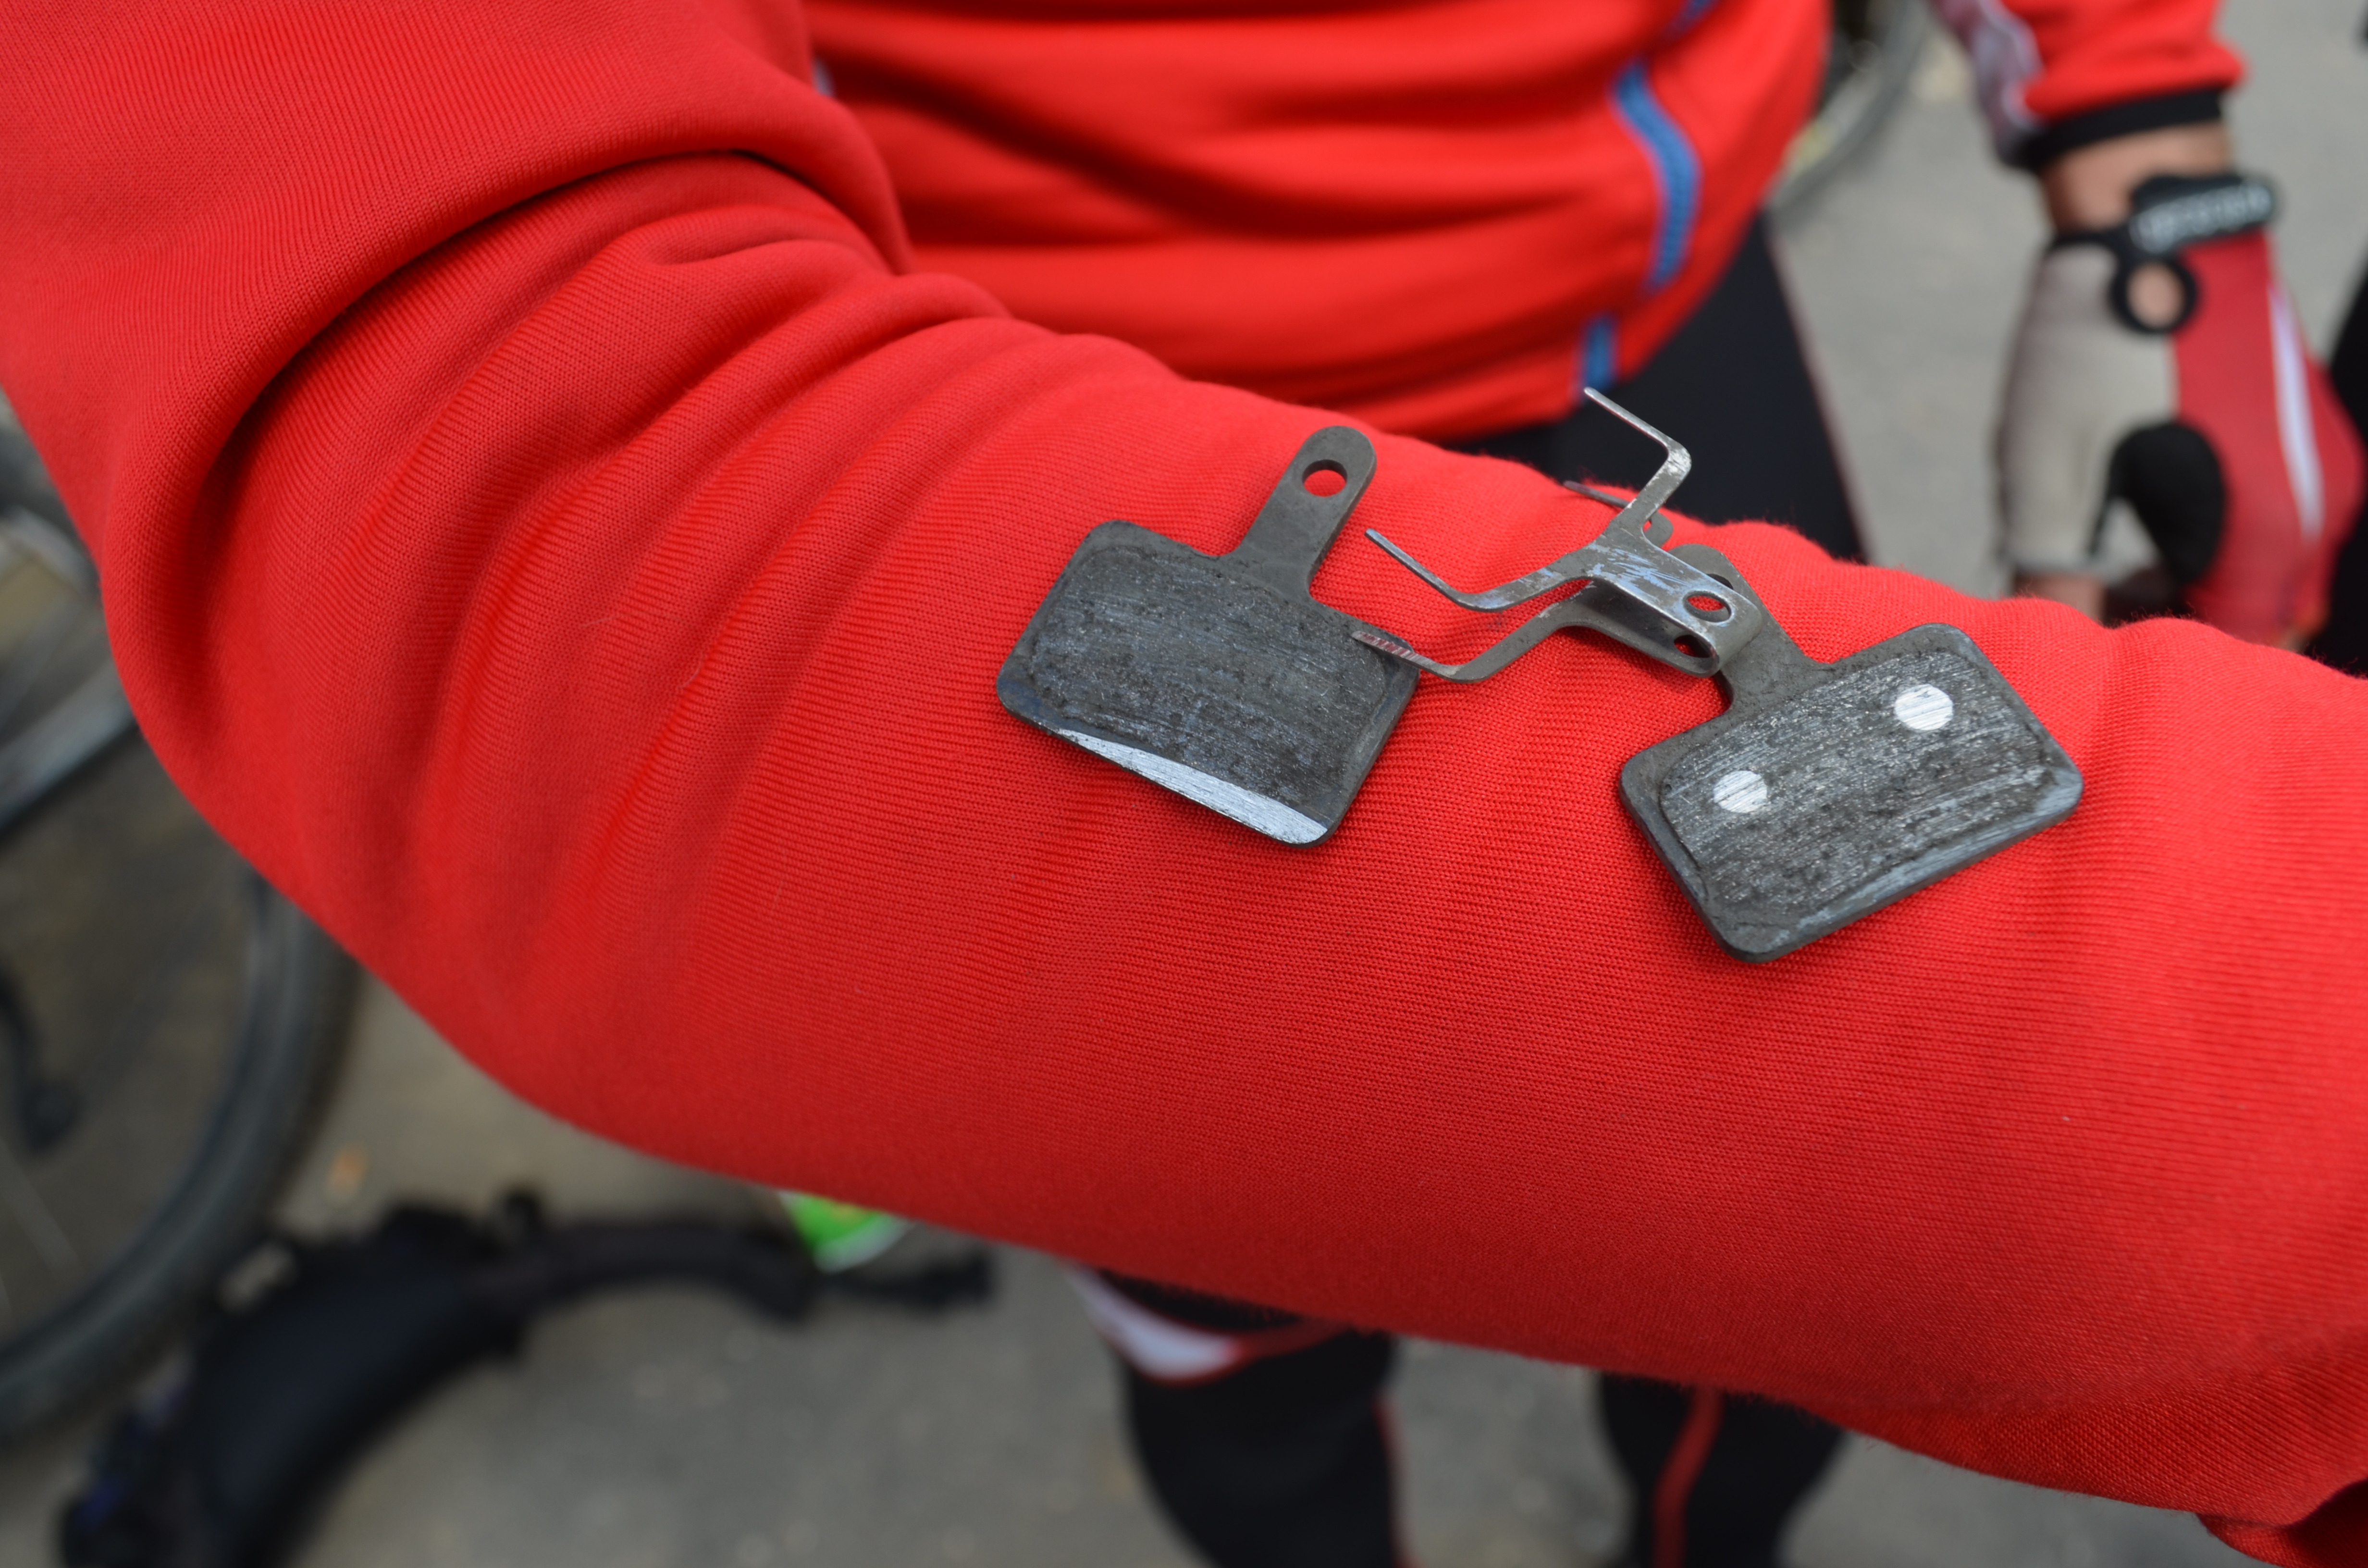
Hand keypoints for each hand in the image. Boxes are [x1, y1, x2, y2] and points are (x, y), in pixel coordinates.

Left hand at [1998, 129, 2364, 644]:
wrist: (2154, 230)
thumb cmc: (2102, 350)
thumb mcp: (2050, 477)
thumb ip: (2056, 580)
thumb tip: (2045, 658)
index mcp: (2263, 533)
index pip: (2237, 655)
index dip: (2163, 665)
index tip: (2099, 649)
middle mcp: (2314, 511)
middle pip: (2256, 623)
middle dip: (2179, 629)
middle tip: (2099, 605)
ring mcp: (2320, 472)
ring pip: (2265, 577)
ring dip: (2193, 586)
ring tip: (2112, 563)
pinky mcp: (2304, 440)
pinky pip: (2272, 524)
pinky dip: (2213, 541)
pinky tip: (2146, 513)